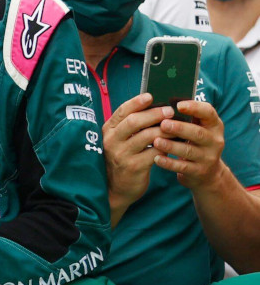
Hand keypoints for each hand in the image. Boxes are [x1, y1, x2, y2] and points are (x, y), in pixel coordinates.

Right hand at [103, 93, 170, 221]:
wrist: (115, 188)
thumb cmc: (122, 158)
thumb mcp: (119, 141)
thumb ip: (130, 127)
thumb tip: (154, 108)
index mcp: (108, 130)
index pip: (121, 111)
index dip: (136, 102)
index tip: (150, 95)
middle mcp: (111, 141)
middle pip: (133, 122)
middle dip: (154, 114)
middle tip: (170, 111)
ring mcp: (121, 154)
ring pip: (147, 136)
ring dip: (164, 130)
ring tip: (176, 127)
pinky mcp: (134, 167)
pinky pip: (154, 152)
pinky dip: (166, 147)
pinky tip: (174, 144)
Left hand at [152, 100, 229, 193]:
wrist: (207, 172)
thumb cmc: (194, 142)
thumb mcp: (196, 128)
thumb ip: (185, 117)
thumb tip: (162, 104)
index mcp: (214, 125)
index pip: (209, 112)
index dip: (195, 107)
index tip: (178, 104)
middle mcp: (214, 140)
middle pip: (198, 133)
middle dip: (180, 128)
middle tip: (163, 124)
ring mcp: (208, 157)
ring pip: (189, 151)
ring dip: (171, 146)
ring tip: (156, 141)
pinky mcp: (199, 171)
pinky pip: (183, 167)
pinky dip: (169, 163)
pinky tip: (156, 158)